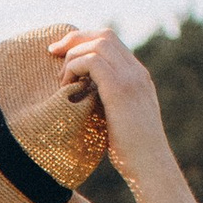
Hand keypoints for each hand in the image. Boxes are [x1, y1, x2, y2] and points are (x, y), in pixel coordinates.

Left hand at [48, 27, 202, 202]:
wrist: (150, 167)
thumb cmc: (131, 152)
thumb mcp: (118, 119)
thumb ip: (106, 101)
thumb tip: (82, 96)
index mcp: (137, 76)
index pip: (110, 41)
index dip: (83, 41)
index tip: (61, 54)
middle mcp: (136, 72)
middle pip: (103, 35)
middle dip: (73, 39)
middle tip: (52, 53)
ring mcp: (131, 78)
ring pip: (97, 44)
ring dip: (73, 57)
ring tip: (63, 81)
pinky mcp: (120, 90)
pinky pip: (92, 61)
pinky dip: (75, 69)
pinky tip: (67, 89)